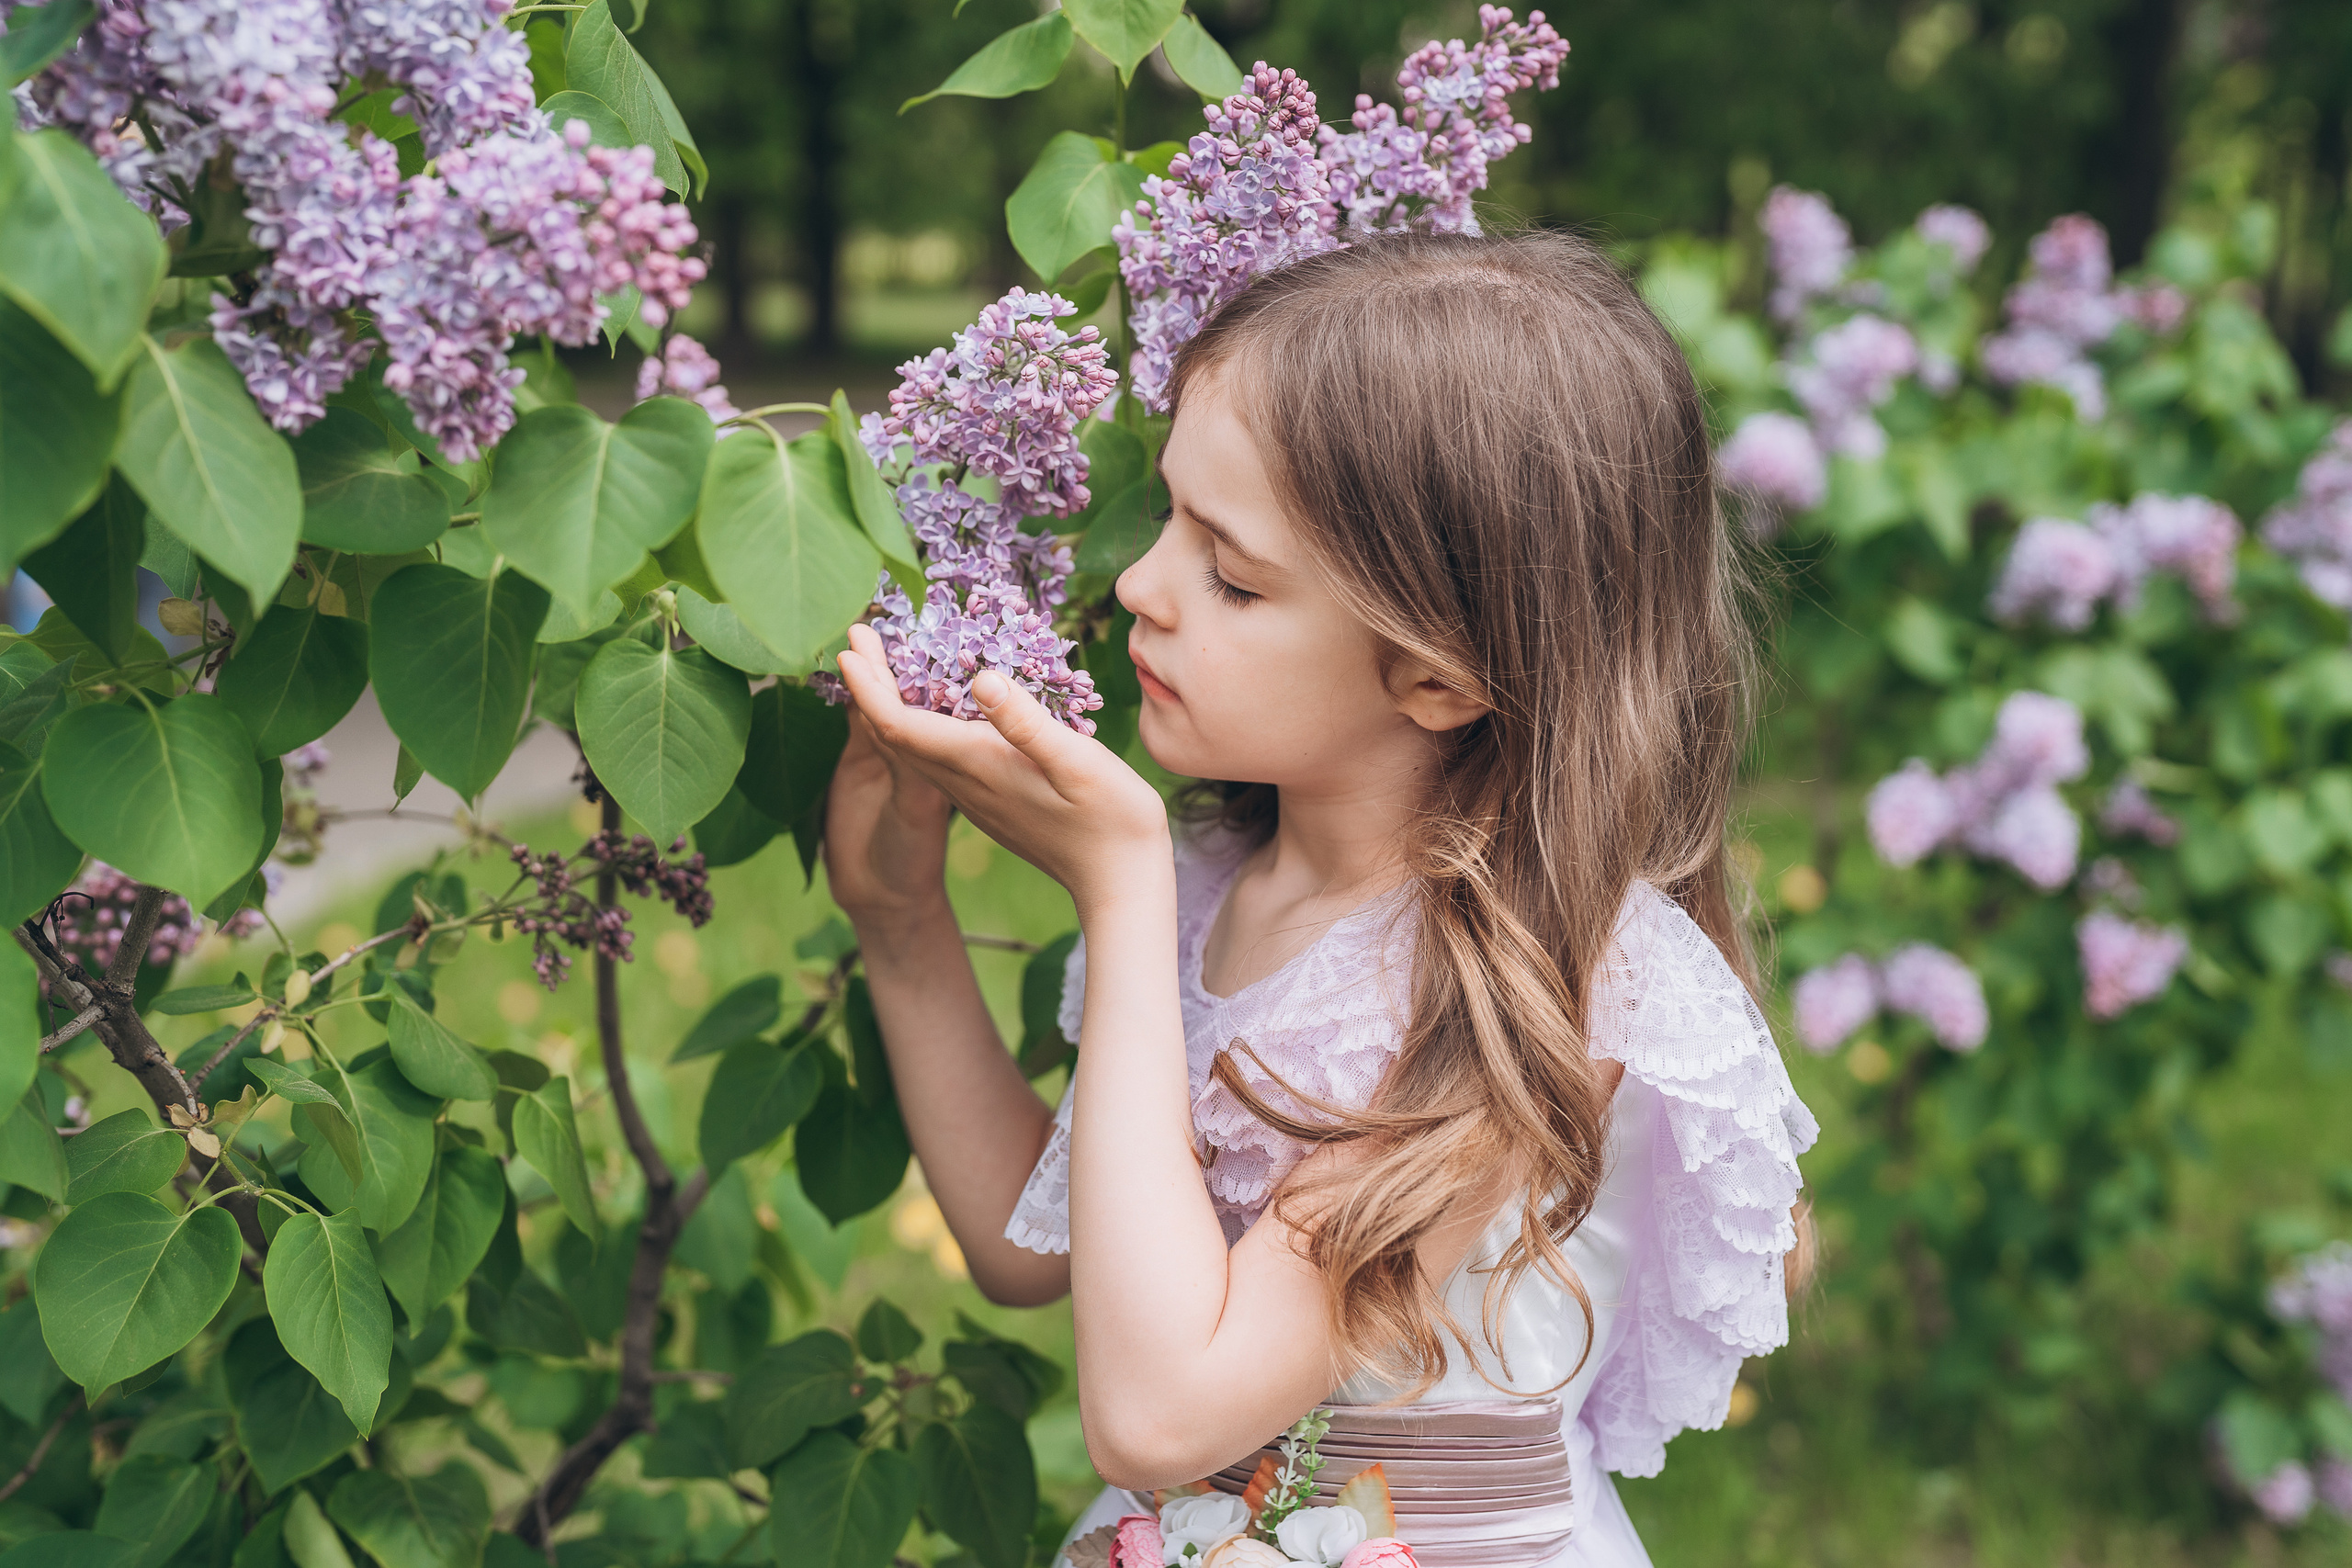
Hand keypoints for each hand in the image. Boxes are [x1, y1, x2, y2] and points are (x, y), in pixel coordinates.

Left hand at [832, 623, 1170, 918]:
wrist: (1119, 883)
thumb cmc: (1111, 821)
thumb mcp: (1077, 763)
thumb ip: (1025, 723)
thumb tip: (981, 679)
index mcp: (977, 766)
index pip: (898, 725)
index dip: (868, 685)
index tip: (848, 644)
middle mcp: (964, 783)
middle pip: (893, 734)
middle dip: (869, 685)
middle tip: (857, 638)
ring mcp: (974, 797)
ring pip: (911, 749)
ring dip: (890, 704)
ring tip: (882, 663)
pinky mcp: (989, 803)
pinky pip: (934, 760)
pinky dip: (918, 725)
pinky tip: (933, 706)